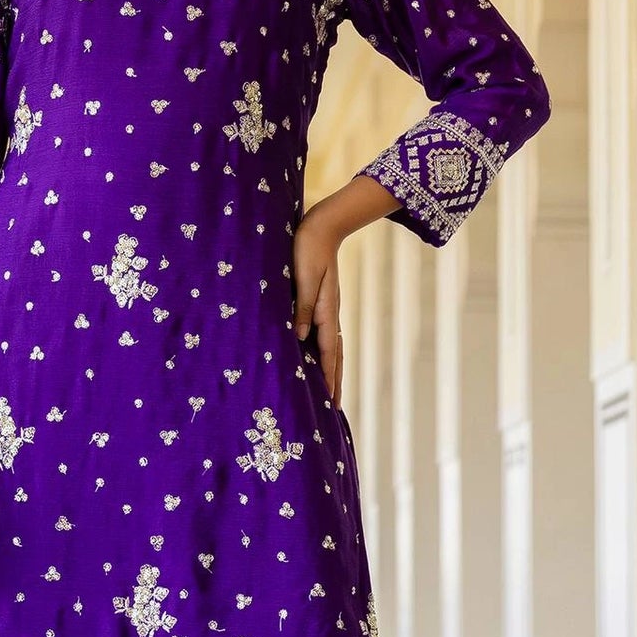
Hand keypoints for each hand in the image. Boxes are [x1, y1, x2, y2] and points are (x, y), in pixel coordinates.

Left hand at [292, 202, 345, 406]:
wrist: (321, 227)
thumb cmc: (308, 250)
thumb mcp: (303, 278)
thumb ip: (303, 308)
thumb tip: (299, 338)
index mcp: (326, 311)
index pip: (328, 352)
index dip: (328, 377)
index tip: (330, 402)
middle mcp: (331, 314)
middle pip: (336, 355)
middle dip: (336, 382)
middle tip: (337, 409)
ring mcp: (329, 309)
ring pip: (334, 347)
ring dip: (333, 370)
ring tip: (332, 391)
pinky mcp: (322, 303)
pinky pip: (327, 335)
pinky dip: (327, 353)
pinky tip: (320, 358)